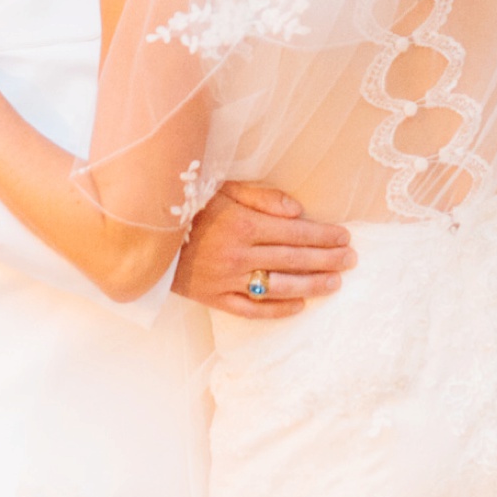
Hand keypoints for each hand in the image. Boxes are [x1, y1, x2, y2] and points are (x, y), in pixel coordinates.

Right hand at [173, 182, 356, 318]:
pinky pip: (252, 309)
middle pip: (293, 260)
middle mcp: (238, 255)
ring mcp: (227, 280)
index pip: (294, 233)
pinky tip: (299, 305)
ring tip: (335, 282)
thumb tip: (298, 211)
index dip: (323, 235)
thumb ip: (262, 198)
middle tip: (352, 259)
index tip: (345, 236)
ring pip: (278, 287)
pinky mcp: (214, 298)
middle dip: (327, 259)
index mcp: (242, 224)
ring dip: (311, 285)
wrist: (145, 236)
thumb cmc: (187, 205)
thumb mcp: (222, 188)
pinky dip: (277, 309)